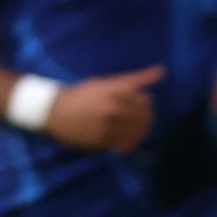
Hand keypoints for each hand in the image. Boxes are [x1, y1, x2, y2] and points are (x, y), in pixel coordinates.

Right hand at [46, 66, 163, 152]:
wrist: (53, 111)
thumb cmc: (82, 94)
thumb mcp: (107, 82)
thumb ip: (136, 79)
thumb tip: (163, 70)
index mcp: (115, 91)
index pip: (146, 103)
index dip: (146, 105)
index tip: (139, 106)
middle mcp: (112, 108)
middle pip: (145, 118)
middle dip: (146, 119)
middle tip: (138, 120)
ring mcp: (106, 125)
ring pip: (137, 133)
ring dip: (140, 133)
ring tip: (131, 130)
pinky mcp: (100, 141)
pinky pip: (125, 145)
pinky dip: (130, 144)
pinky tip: (124, 140)